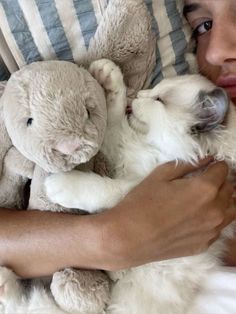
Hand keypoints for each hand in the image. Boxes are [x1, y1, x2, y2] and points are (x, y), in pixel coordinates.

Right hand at [97, 158, 234, 269]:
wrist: (128, 238)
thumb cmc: (141, 203)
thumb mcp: (161, 175)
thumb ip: (188, 164)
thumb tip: (207, 159)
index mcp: (205, 189)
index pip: (223, 170)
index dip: (215, 165)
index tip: (207, 165)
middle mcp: (215, 210)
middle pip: (230, 189)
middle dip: (220, 181)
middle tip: (204, 180)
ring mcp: (212, 230)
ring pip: (231, 210)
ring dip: (222, 200)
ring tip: (205, 198)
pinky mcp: (204, 245)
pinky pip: (218, 228)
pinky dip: (213, 219)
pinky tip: (196, 217)